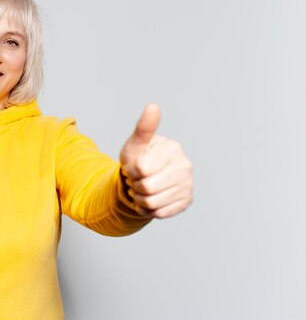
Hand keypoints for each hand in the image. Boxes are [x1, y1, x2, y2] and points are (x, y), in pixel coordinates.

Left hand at [119, 103, 192, 218]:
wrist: (143, 178)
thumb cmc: (138, 158)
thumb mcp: (135, 144)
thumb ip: (144, 127)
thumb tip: (153, 106)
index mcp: (172, 148)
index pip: (141, 169)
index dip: (130, 171)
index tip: (133, 166)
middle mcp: (185, 165)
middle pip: (146, 187)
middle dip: (135, 186)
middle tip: (138, 179)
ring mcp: (188, 184)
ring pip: (152, 203)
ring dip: (140, 199)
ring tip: (143, 188)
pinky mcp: (187, 201)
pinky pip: (160, 213)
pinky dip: (149, 209)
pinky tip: (151, 198)